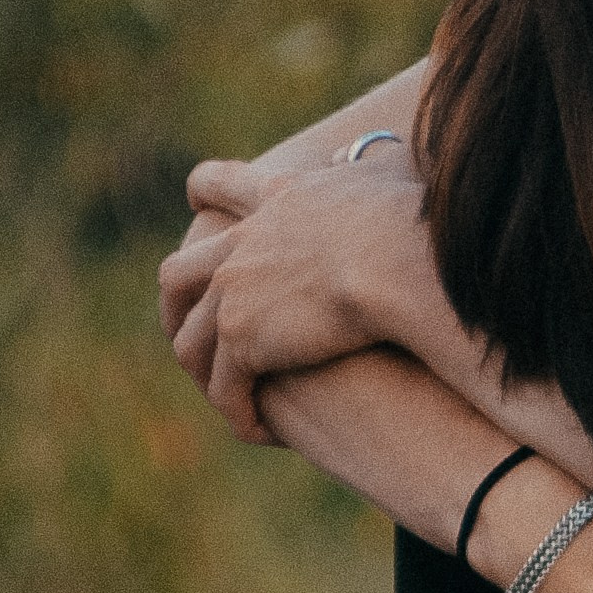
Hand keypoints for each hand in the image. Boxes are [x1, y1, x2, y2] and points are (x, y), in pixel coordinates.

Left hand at [161, 159, 433, 441]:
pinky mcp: (243, 340)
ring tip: (228, 401)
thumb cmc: (417, 224)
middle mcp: (241, 245)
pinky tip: (262, 431)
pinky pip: (226, 388)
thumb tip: (400, 161)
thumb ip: (383, 170)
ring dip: (205, 375)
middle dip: (175, 308)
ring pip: (192, 343)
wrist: (399, 261)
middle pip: (180, 274)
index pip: (221, 184)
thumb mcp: (393, 177)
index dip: (205, 193)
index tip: (195, 203)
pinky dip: (240, 412)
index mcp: (278, 199)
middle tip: (185, 329)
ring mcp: (234, 293)